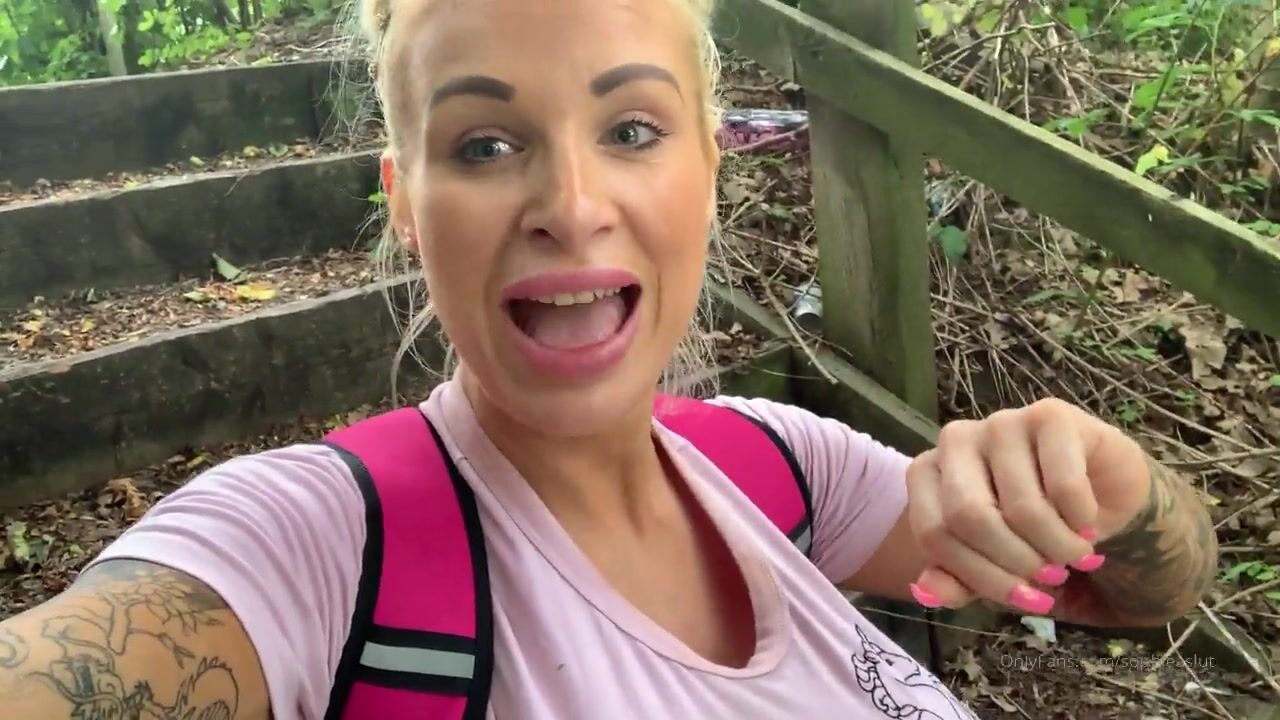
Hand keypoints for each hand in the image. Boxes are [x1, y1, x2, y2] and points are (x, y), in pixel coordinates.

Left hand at [904, 398, 1151, 614]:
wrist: (1098, 488)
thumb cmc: (1032, 526)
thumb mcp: (990, 561)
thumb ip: (955, 579)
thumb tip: (926, 593)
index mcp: (927, 472)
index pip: (933, 534)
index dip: (979, 576)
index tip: (1023, 598)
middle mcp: (955, 440)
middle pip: (968, 516)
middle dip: (1016, 562)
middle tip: (1052, 578)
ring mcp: (1001, 422)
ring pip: (1022, 507)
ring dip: (1058, 548)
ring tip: (1075, 557)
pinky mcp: (1050, 415)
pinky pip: (1065, 487)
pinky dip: (1081, 521)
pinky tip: (1087, 526)